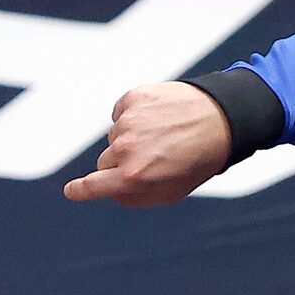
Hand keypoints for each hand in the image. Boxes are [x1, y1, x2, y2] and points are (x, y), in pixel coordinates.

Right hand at [62, 82, 230, 205]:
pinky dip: (136, 117)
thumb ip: (137, 196)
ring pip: (115, 136)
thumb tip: (112, 191)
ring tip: (164, 137)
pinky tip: (159, 119)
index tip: (72, 191)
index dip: (81, 190)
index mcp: (135, 176)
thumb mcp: (172, 191)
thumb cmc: (198, 160)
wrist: (222, 119)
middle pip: (105, 162)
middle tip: (153, 159)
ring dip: (132, 139)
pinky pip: (121, 113)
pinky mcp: (132, 98)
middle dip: (121, 164)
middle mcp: (126, 149)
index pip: (95, 185)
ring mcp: (128, 121)